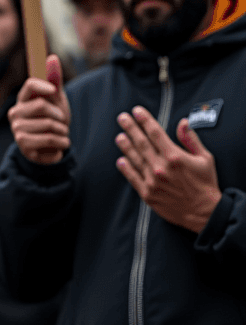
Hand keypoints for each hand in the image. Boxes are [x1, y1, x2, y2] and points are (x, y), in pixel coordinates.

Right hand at [9, 54, 70, 163]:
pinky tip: (58, 146)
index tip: (54, 91)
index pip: (30, 85)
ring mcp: (17, 128)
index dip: (43, 85)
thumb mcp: (57, 100)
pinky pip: (49, 140)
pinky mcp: (23, 144)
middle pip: (42, 105)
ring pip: (48, 125)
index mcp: (23, 99)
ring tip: (60, 135)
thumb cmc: (53, 120)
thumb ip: (54, 80)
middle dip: (59, 115)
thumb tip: (52, 57)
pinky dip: (61, 143)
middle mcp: (15, 112)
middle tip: (61, 122)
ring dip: (62, 131)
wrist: (52, 147)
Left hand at [116, 108, 222, 232]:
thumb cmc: (206, 184)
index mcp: (175, 157)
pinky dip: (126, 168)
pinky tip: (121, 160)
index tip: (137, 111)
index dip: (145, 120)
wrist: (205, 213)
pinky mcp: (147, 194)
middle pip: (141, 143)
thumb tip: (183, 122)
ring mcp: (153, 181)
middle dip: (131, 128)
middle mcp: (161, 168)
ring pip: (135, 158)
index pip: (155, 133)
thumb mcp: (205, 159)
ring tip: (119, 136)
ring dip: (125, 146)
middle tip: (122, 117)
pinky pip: (132, 177)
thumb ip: (191, 140)